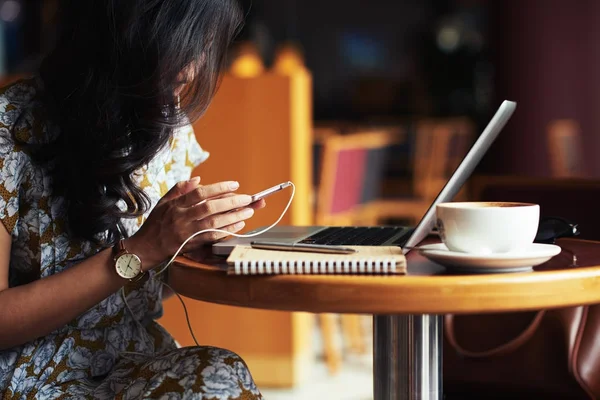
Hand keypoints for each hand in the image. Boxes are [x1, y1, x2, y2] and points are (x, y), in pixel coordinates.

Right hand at [126, 177, 264, 268]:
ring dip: (234, 216)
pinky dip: (227, 231)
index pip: (200, 194)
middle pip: (210, 208)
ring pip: (214, 223)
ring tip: (249, 210)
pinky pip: (213, 237)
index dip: (219, 188)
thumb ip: (180, 189)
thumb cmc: (156, 223)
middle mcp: (182, 218)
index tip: (235, 185)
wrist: (146, 248)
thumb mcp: (164, 202)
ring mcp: (188, 232)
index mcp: (176, 205)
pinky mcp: (192, 244)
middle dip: (232, 202)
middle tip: (249, 198)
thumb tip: (198, 180)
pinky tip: (239, 225)